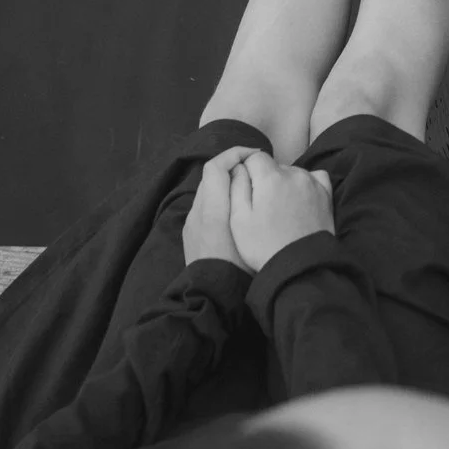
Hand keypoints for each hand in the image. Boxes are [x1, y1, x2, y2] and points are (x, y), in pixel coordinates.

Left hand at [181, 146, 258, 269]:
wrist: (213, 294)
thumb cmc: (239, 264)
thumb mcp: (249, 230)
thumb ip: (245, 198)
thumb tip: (245, 174)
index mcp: (212, 209)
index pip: (216, 166)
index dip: (235, 154)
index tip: (257, 156)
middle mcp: (197, 211)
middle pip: (212, 176)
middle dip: (234, 167)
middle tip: (258, 173)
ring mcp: (191, 223)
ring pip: (208, 191)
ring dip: (227, 183)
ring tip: (250, 191)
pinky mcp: (191, 234)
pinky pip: (205, 206)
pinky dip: (221, 199)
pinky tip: (237, 212)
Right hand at [226, 151, 335, 271]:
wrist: (299, 266)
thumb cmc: (263, 245)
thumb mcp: (238, 218)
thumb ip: (236, 186)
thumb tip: (238, 166)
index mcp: (271, 178)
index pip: (254, 157)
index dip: (246, 170)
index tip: (244, 188)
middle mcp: (295, 174)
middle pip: (274, 166)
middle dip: (264, 179)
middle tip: (260, 206)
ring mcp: (313, 183)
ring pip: (292, 172)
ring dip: (284, 183)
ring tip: (278, 209)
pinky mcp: (326, 194)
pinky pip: (314, 178)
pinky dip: (304, 184)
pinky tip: (297, 201)